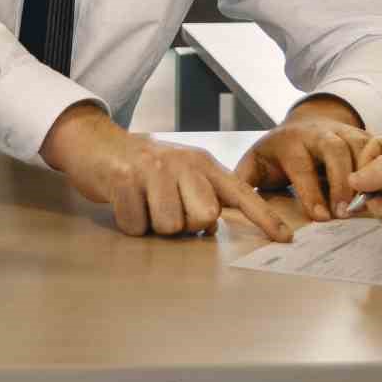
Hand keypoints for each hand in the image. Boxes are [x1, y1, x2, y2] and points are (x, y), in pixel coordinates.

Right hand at [41, 102, 291, 241]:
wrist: (96, 143)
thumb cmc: (143, 167)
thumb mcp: (180, 174)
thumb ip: (202, 197)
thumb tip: (212, 228)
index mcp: (203, 164)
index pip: (241, 193)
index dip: (264, 217)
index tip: (285, 238)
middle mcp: (184, 163)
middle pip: (204, 218)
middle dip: (185, 225)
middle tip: (165, 208)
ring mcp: (155, 169)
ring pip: (170, 226)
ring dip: (154, 225)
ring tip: (144, 203)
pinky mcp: (126, 179)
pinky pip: (137, 226)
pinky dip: (130, 223)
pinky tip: (125, 203)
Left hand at [235, 96, 370, 220]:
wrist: (302, 125)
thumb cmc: (277, 153)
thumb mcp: (255, 162)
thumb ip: (243, 181)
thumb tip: (227, 205)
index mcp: (289, 141)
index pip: (301, 166)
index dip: (311, 192)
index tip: (320, 217)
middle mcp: (317, 132)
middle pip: (333, 150)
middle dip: (341, 181)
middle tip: (344, 213)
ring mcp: (342, 131)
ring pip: (359, 147)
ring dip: (366, 175)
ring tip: (368, 205)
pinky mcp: (361, 135)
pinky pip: (377, 147)